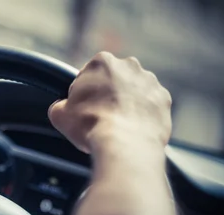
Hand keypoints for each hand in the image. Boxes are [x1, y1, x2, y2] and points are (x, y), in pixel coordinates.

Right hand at [48, 52, 171, 153]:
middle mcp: (129, 66)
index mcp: (102, 62)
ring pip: (135, 92)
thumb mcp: (59, 115)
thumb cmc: (90, 126)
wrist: (124, 144)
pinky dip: (143, 116)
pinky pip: (151, 106)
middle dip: (108, 95)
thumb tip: (61, 108)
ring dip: (127, 104)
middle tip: (100, 117)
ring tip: (118, 127)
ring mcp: (150, 82)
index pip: (88, 75)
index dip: (84, 93)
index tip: (83, 109)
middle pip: (114, 80)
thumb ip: (59, 106)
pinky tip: (133, 130)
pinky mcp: (164, 100)